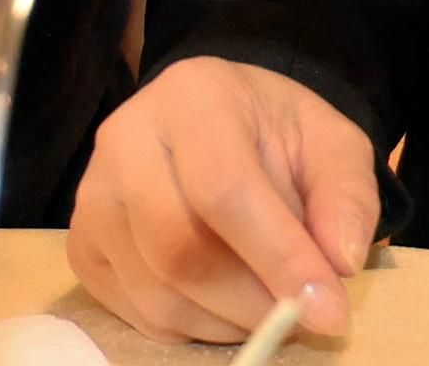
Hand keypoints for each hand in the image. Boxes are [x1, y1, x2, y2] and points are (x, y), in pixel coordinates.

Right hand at [70, 57, 377, 345]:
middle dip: (252, 302)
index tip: (328, 310)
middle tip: (300, 318)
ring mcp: (93, 196)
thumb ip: (346, 195)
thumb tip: (340, 260)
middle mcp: (126, 139)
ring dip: (227, 322)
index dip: (279, 257)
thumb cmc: (273, 134)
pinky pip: (138, 313)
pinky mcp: (82, 247)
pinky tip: (225, 303)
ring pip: (158, 292)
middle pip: (180, 248)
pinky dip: (194, 330)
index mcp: (193, 97)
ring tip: (267, 306)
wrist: (215, 125)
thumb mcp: (331, 144)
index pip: (225, 188)